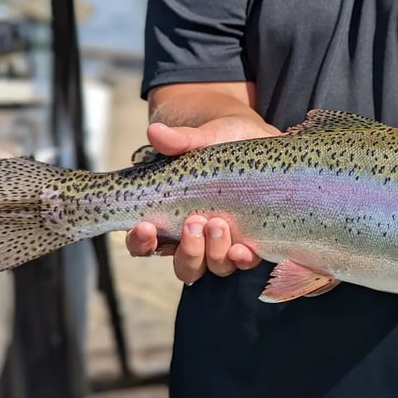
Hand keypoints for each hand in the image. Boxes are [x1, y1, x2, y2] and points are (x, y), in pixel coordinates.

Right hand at [126, 116, 272, 283]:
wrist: (256, 137)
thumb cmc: (221, 140)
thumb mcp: (202, 136)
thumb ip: (180, 140)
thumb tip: (155, 131)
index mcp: (170, 218)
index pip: (144, 243)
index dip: (140, 242)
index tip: (145, 226)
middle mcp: (195, 238)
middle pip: (185, 265)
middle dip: (188, 250)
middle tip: (194, 221)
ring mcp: (224, 242)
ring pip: (214, 266)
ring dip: (215, 253)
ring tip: (219, 224)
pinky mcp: (251, 239)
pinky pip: (245, 260)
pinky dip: (244, 259)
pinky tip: (246, 250)